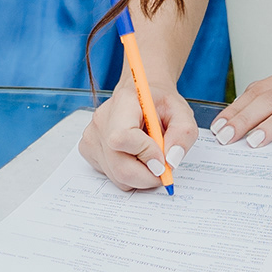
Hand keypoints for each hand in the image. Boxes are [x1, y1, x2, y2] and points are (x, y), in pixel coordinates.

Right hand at [80, 79, 200, 189]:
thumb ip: (183, 135)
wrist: (142, 95)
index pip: (122, 138)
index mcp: (124, 103)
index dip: (145, 154)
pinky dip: (129, 174)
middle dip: (147, 176)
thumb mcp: (182, 113)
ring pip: (116, 175)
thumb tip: (170, 161)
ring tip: (150, 156)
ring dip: (140, 175)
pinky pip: (111, 175)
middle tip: (164, 169)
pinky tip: (136, 156)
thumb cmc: (160, 104)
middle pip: (119, 166)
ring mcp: (92, 136)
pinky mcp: (89, 150)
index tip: (163, 159)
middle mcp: (102, 120)